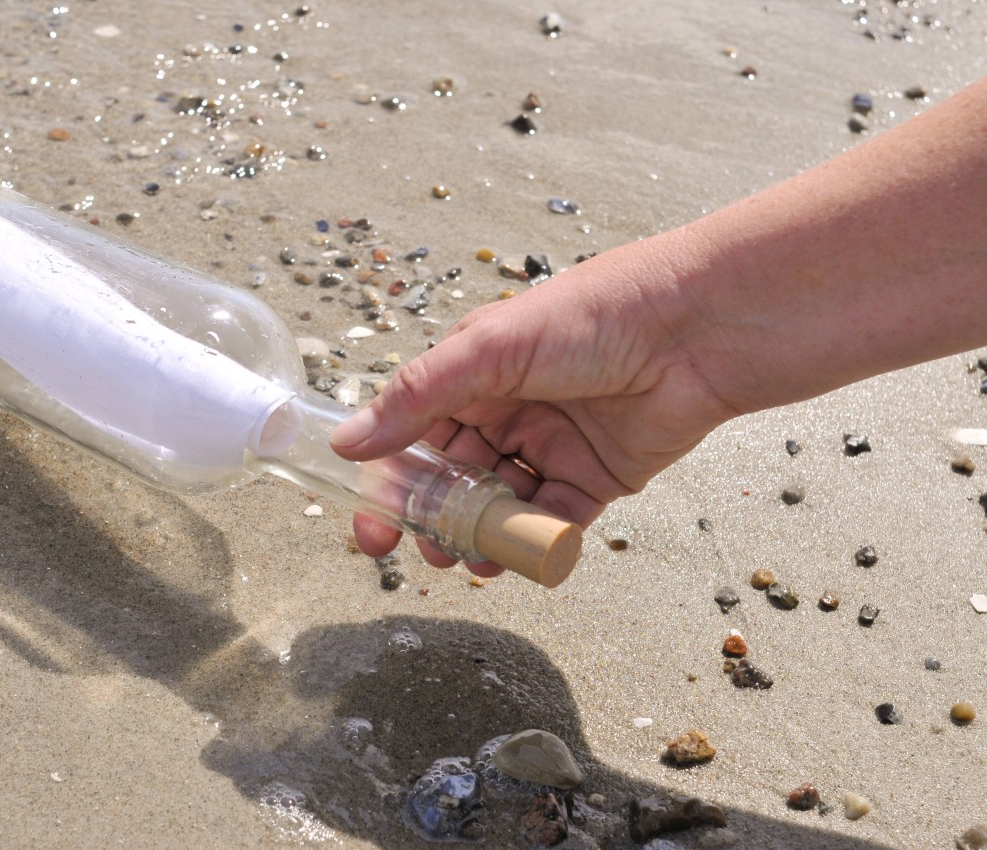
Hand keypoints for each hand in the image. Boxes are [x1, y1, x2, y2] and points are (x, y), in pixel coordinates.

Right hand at [331, 230, 740, 576]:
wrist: (696, 329)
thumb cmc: (594, 315)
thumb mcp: (488, 349)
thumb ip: (415, 397)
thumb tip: (348, 441)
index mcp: (474, 375)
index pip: (415, 436)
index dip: (390, 482)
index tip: (372, 526)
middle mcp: (508, 411)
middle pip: (454, 480)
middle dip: (433, 520)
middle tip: (422, 550)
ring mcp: (551, 446)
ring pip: (499, 508)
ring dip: (478, 538)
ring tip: (466, 560)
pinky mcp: (596, 478)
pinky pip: (554, 522)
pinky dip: (531, 544)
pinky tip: (514, 558)